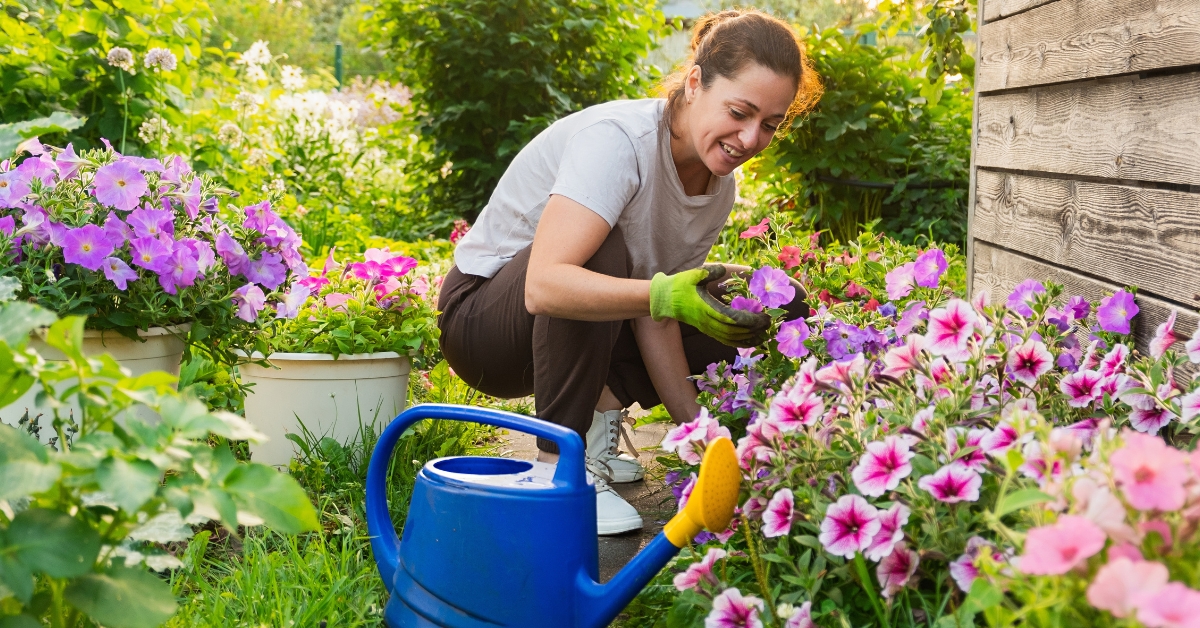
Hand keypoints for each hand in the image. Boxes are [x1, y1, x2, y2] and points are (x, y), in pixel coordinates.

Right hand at [649, 265, 770, 346]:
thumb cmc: (679, 285)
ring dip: (748, 339)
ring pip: (730, 338)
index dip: (749, 320)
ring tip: (764, 337)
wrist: (663, 300)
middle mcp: (707, 321)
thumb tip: (722, 269)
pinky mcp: (706, 330)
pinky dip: (738, 342)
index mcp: (706, 308)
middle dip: (753, 330)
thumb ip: (708, 272)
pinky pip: (724, 339)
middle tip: (769, 325)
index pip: (732, 318)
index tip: (763, 317)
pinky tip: (749, 341)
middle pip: (734, 331)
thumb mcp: (693, 275)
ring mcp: (706, 327)